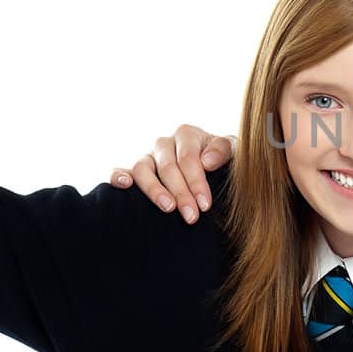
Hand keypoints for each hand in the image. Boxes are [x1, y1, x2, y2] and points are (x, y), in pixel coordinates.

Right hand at [110, 125, 235, 223]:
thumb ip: (224, 150)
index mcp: (188, 135)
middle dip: (181, 193)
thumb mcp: (233, 152)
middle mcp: (165, 143)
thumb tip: (207, 162)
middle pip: (168, 167)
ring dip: (153, 189)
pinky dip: (119, 176)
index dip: (196, 181)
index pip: (189, 158)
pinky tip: (124, 186)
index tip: (205, 205)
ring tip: (168, 208)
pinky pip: (120, 170)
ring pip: (142, 169)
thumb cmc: (224, 161)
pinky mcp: (135, 172)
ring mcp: (148, 157)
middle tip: (192, 216)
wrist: (216, 170)